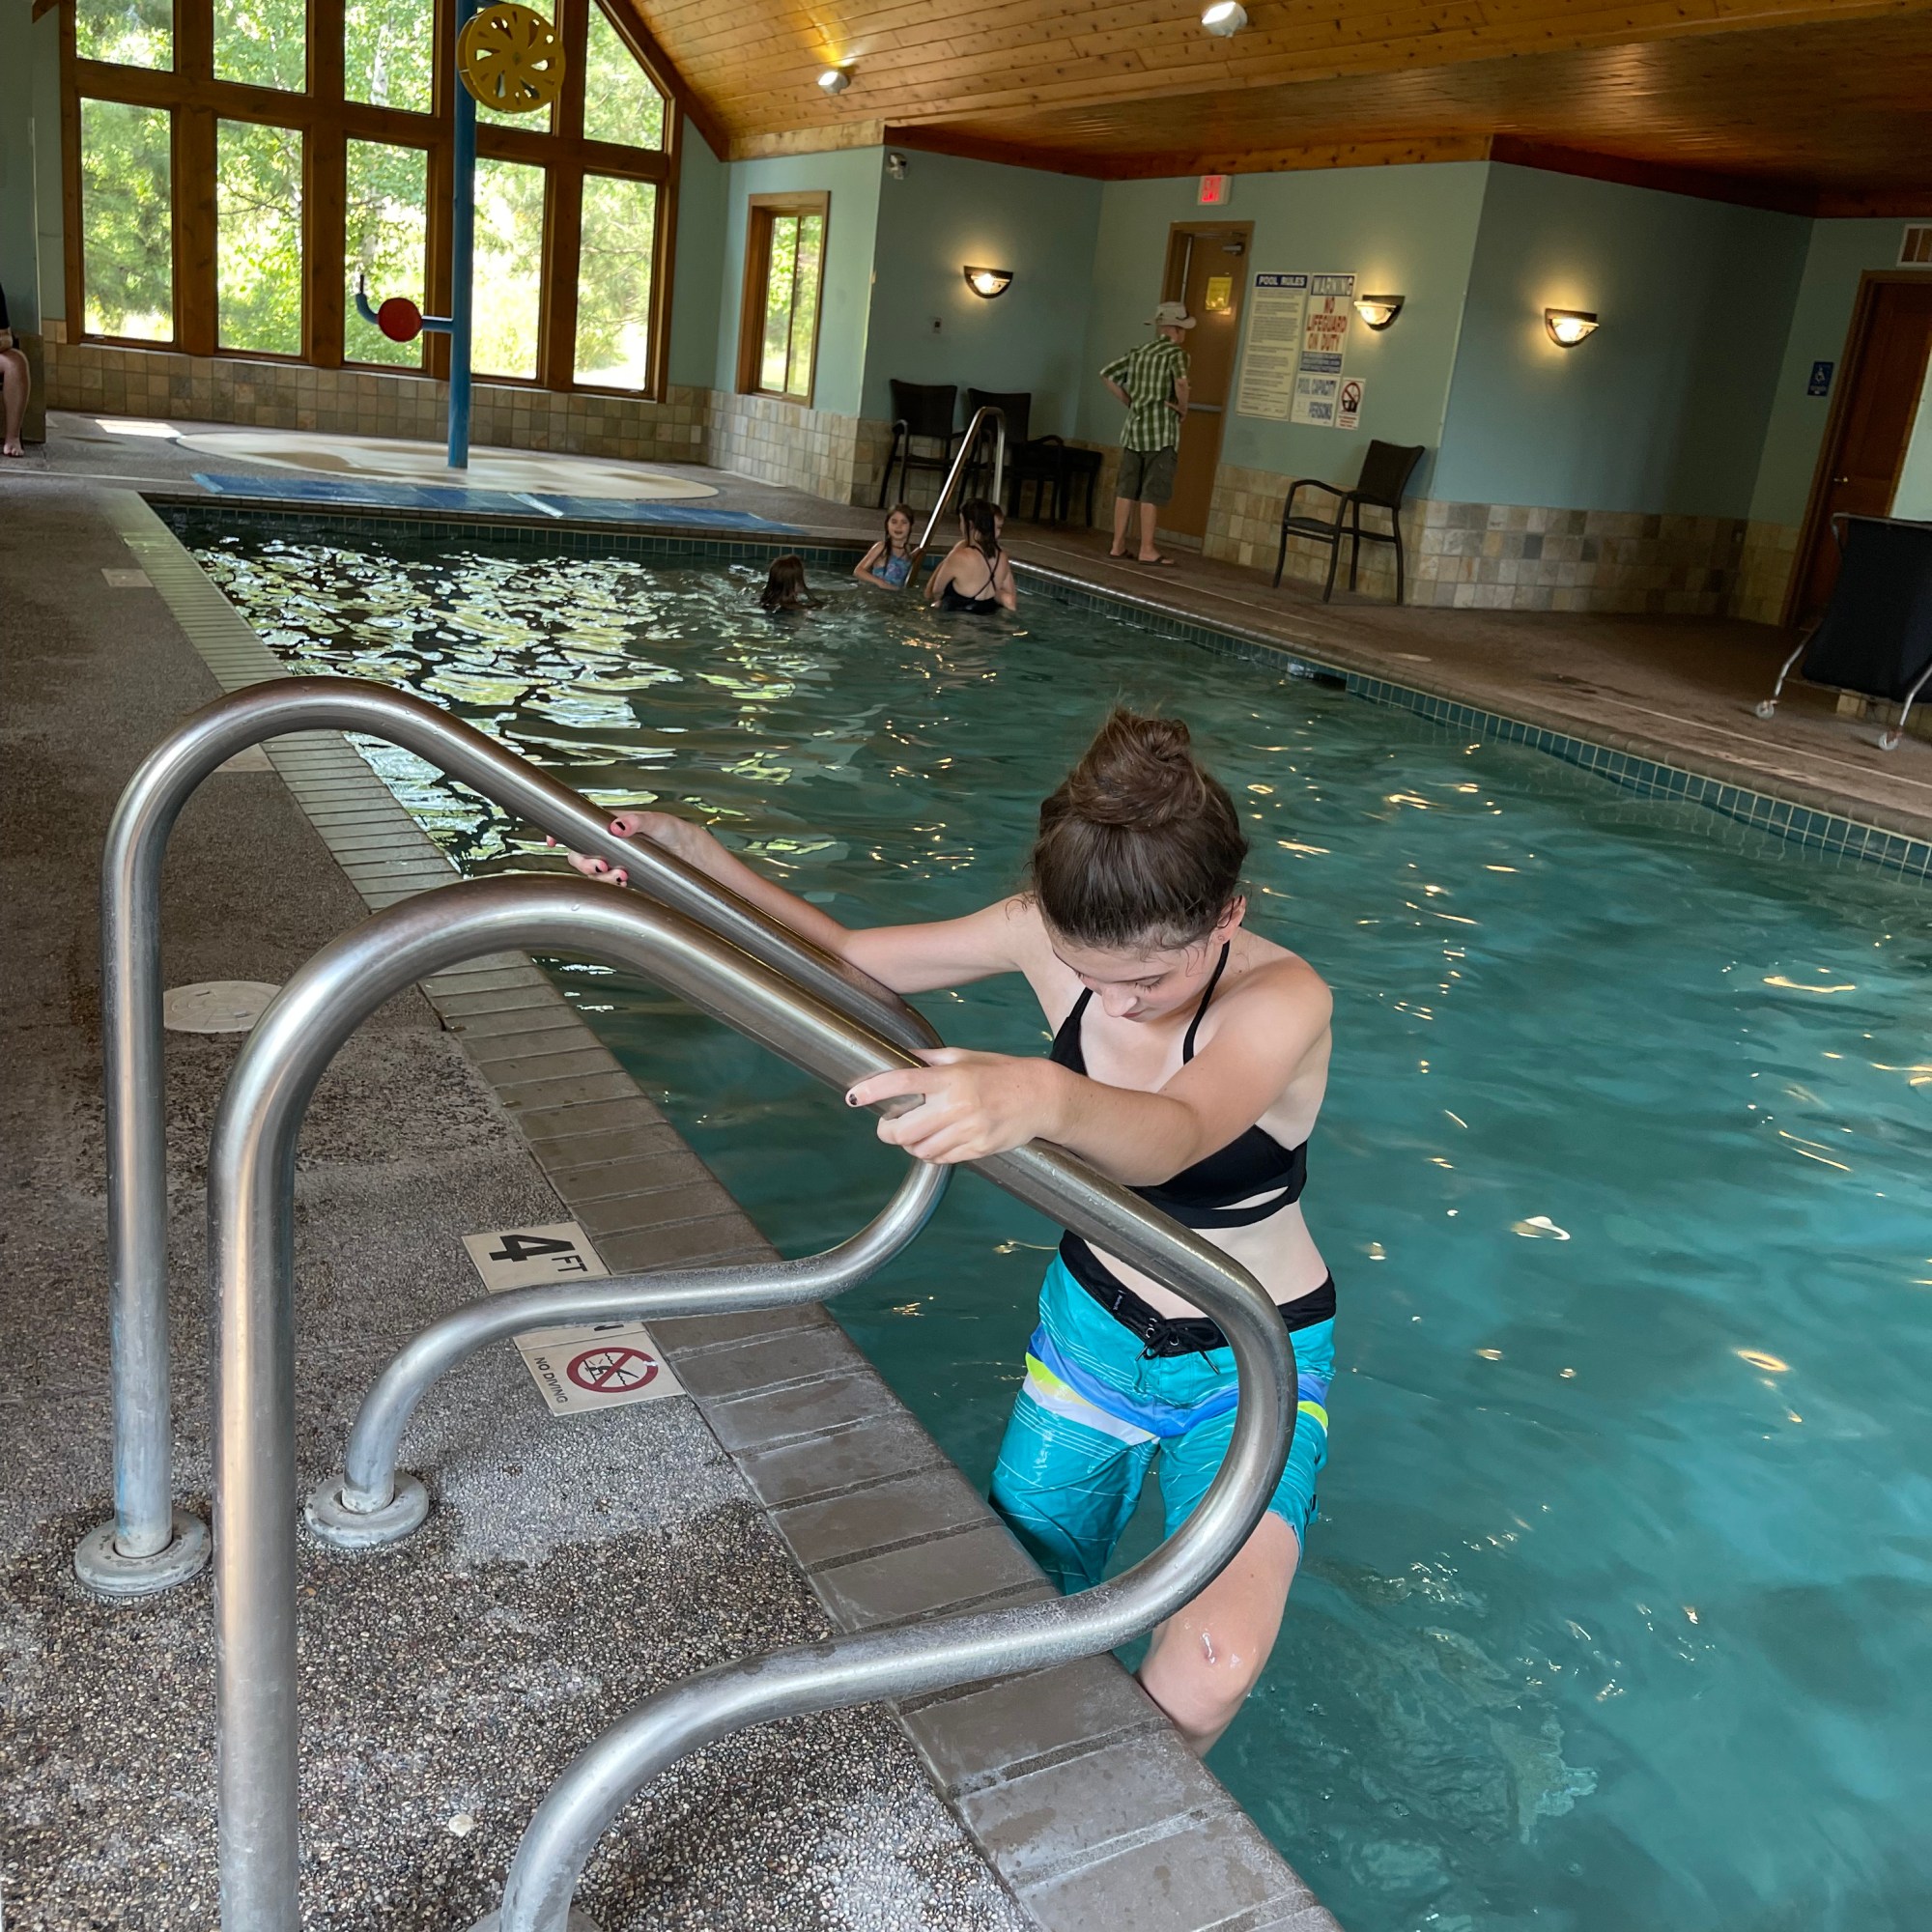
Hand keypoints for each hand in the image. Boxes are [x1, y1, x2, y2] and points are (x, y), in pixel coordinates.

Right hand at [544, 808, 699, 887]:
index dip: (563, 833)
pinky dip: (612, 887)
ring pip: (594, 873)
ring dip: (600, 877)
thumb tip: (615, 824)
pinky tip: (624, 882)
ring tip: (620, 875)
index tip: (551, 839)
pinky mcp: (628, 881)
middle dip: (584, 862)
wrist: (702, 863)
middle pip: (583, 854)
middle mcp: (614, 845)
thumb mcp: (662, 824)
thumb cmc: (682, 836)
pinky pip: (609, 887)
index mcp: (616, 825)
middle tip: (600, 865)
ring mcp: (619, 863)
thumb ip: (639, 821)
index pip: (583, 827)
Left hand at [845, 1050, 1061, 1163]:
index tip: (854, 1096)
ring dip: (910, 1144)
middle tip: (887, 1124)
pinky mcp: (978, 1150)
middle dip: (887, 1130)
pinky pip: (941, 1159)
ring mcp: (968, 1131)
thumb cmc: (1002, 1073)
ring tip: (915, 1132)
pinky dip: (931, 1153)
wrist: (1040, 1097)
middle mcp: (957, 1106)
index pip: (902, 1083)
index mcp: (951, 1078)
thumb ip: (932, 1060)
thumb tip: (903, 1058)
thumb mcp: (967, 1057)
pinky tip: (936, 1141)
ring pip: (919, 1150)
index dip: (874, 1090)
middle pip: (903, 1130)